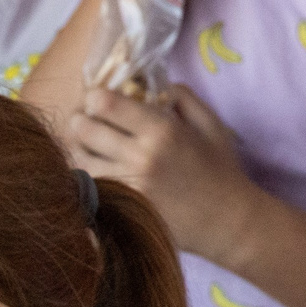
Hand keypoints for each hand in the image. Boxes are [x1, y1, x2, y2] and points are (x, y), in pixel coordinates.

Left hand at [65, 85, 251, 261]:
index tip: (97, 100)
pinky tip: (93, 170)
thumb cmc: (221, 170)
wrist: (227, 222)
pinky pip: (88, 188)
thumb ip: (182, 97)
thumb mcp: (210, 124)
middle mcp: (140, 157)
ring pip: (79, 161)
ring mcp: (128, 186)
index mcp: (161, 130)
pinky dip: (85, 176)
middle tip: (83, 120)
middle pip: (84, 130)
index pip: (105, 103)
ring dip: (78, 149)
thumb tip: (152, 83)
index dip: (94, 97)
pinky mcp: (122, 210)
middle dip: (79, 120)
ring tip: (85, 146)